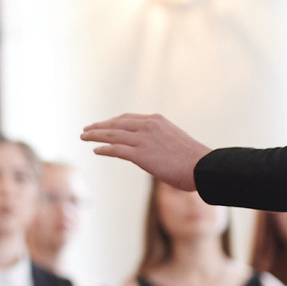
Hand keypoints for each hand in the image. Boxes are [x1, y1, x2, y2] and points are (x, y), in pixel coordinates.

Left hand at [80, 114, 212, 191]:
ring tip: (83, 136)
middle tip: (86, 129)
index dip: (111, 122)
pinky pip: (116, 149)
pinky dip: (103, 149)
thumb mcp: (173, 141)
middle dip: (99, 126)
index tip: (102, 125)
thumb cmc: (193, 159)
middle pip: (115, 124)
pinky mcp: (141, 155)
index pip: (127, 118)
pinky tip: (95, 150)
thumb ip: (158, 140)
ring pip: (112, 135)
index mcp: (156, 120)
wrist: (203, 167)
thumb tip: (151, 150)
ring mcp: (143, 140)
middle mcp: (148, 126)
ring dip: (95, 135)